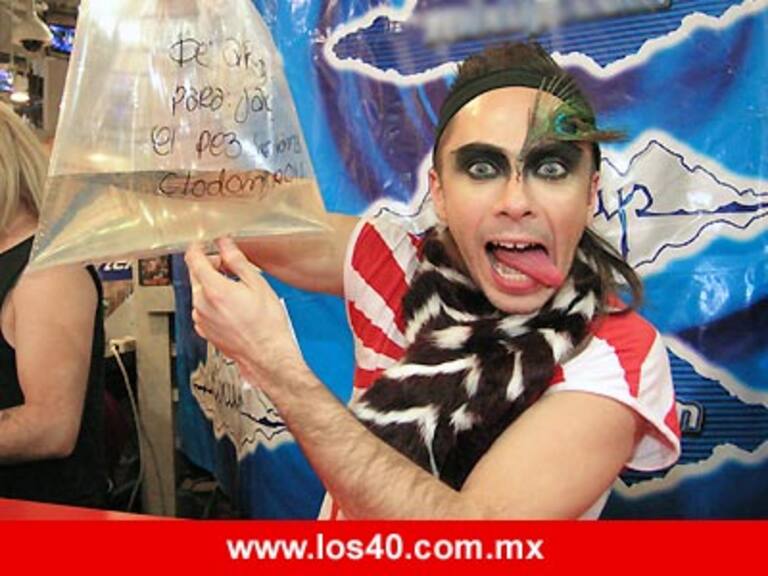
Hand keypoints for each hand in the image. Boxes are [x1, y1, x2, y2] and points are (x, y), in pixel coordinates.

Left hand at [184, 237, 303, 387]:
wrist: (267, 356)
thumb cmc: (267, 325)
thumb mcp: (257, 285)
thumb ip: (237, 261)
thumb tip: (226, 245)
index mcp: (213, 289)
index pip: (194, 259)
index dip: (198, 247)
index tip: (205, 244)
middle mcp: (201, 304)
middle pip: (195, 274)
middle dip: (210, 266)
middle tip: (230, 267)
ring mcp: (200, 319)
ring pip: (199, 292)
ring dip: (212, 285)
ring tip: (236, 290)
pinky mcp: (204, 330)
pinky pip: (203, 309)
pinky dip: (213, 303)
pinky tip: (232, 307)